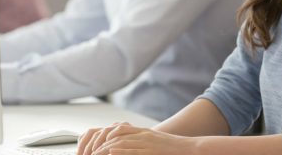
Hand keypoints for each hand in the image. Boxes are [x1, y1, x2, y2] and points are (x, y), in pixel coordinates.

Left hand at [78, 123, 196, 154]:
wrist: (192, 149)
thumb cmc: (174, 150)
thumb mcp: (155, 143)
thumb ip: (141, 144)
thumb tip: (125, 149)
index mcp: (143, 132)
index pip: (118, 130)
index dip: (104, 137)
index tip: (94, 146)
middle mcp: (143, 135)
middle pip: (115, 135)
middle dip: (100, 144)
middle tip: (90, 153)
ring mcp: (147, 142)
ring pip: (121, 142)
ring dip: (105, 149)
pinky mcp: (152, 150)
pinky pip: (133, 150)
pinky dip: (120, 151)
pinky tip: (111, 153)